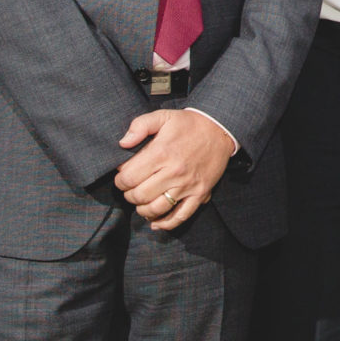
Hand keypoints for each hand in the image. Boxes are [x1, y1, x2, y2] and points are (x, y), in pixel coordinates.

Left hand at [115, 108, 235, 231]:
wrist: (220, 130)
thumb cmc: (188, 124)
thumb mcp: (163, 116)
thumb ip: (139, 125)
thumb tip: (122, 143)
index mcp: (161, 153)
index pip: (129, 177)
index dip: (120, 179)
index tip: (122, 176)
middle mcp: (174, 172)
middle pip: (139, 195)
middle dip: (129, 195)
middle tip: (130, 189)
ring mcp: (188, 186)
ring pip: (156, 209)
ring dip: (142, 209)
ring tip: (141, 201)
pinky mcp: (200, 194)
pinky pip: (181, 216)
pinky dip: (166, 224)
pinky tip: (155, 222)